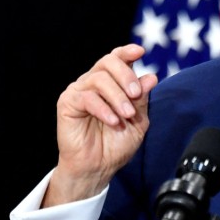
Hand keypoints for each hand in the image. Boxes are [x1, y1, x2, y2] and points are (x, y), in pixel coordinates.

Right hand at [43, 44, 157, 206]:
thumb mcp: (138, 121)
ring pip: (99, 78)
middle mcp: (93, 83)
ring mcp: (79, 91)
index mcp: (111, 83)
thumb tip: (151, 76)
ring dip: (117, 96)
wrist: (98, 168)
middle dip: (126, 76)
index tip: (140, 51)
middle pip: (108, 62)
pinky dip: (103, 108)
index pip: (116, 58)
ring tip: (127, 115)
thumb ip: (142, 99)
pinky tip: (113, 121)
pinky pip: (87, 97)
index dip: (127, 52)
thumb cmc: (115, 145)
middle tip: (136, 95)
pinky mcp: (68, 103)